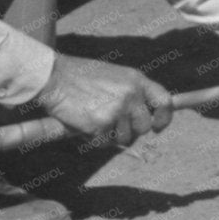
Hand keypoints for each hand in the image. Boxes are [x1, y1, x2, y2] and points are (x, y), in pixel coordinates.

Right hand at [36, 55, 172, 146]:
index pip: (165, 101)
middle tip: (109, 123)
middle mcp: (131, 94)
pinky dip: (94, 139)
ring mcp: (117, 109)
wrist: (53, 76)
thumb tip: (145, 117)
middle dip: (129, 131)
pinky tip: (83, 123)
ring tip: (93, 118)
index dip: (163, 118)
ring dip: (110, 135)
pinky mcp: (102, 124)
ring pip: (124, 139)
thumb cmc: (80, 77)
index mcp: (136, 80)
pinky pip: (105, 143)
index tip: (156, 127)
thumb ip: (131, 92)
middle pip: (143, 127)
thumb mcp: (114, 76)